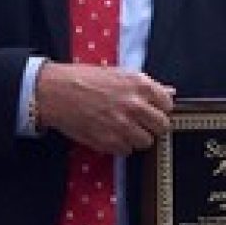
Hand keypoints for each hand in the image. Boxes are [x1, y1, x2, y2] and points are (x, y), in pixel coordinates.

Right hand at [35, 62, 174, 154]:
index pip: (168, 104)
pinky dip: (121, 145)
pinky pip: (126, 151)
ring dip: (137, 137)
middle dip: (153, 125)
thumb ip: (146, 86)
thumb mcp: (119, 74)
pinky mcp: (109, 142)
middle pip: (162, 126)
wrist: (56, 92)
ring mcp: (123, 126)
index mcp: (140, 85)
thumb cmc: (85, 79)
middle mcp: (135, 105)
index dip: (161, 108)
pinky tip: (110, 133)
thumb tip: (169, 92)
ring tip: (124, 128)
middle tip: (142, 122)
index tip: (154, 109)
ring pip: (146, 142)